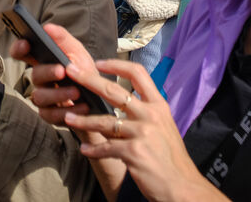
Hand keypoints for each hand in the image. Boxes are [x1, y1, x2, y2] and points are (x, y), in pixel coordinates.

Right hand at [13, 24, 126, 201]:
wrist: (99, 100)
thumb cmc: (84, 72)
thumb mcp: (77, 52)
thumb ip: (62, 38)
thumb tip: (47, 27)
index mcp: (44, 61)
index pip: (23, 52)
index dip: (19, 47)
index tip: (26, 43)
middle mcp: (40, 79)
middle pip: (34, 75)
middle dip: (47, 72)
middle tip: (62, 71)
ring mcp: (44, 98)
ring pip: (40, 97)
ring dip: (59, 94)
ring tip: (77, 92)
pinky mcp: (50, 115)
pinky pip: (51, 115)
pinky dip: (67, 112)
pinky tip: (82, 107)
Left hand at [62, 57, 222, 201]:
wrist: (183, 187)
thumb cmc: (172, 159)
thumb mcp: (164, 127)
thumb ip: (145, 113)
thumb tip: (122, 104)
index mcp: (158, 105)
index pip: (138, 73)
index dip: (116, 65)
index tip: (99, 62)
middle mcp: (150, 115)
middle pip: (114, 91)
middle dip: (89, 79)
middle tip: (71, 71)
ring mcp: (142, 133)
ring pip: (104, 121)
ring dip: (83, 121)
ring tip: (67, 118)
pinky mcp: (134, 153)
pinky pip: (107, 147)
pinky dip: (94, 150)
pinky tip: (85, 150)